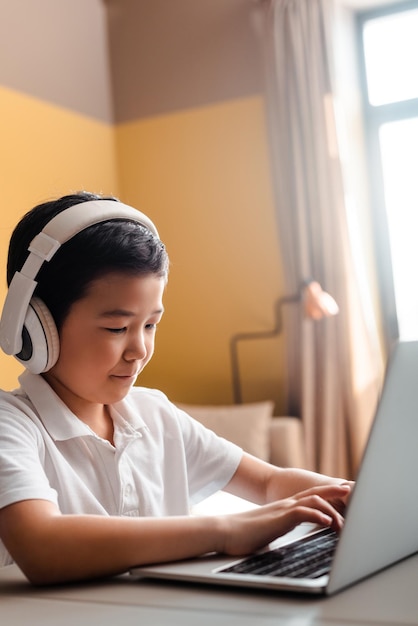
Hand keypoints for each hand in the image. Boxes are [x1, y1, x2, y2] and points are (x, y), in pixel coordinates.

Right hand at [217, 483, 350, 556]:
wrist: (225, 531)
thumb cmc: (242, 535)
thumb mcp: (267, 532)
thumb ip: (277, 531)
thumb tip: (280, 540)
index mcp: (283, 508)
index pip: (309, 497)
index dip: (326, 494)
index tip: (340, 493)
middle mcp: (285, 505)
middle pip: (315, 493)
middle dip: (334, 493)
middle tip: (350, 492)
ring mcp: (283, 509)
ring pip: (314, 502)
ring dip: (331, 510)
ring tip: (344, 522)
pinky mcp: (280, 518)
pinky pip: (303, 513)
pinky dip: (318, 516)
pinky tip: (327, 523)